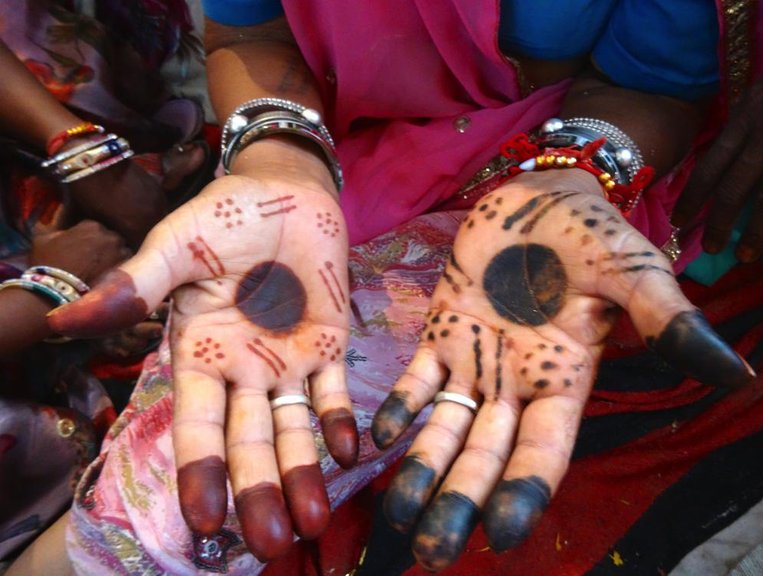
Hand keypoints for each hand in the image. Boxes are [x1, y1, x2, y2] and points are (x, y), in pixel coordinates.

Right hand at [29, 219, 130, 284]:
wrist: (57, 288)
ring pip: (122, 251)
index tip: (83, 247)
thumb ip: (56, 231)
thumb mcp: (43, 239)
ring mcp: (119, 252)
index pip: (94, 228)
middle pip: (111, 238)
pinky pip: (126, 266)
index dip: (88, 238)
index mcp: (91, 225)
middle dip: (105, 246)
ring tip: (103, 268)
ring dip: (115, 257)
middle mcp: (109, 235)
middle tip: (94, 258)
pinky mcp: (124, 270)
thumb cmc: (47, 262)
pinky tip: (110, 276)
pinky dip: (120, 269)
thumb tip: (58, 230)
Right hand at [48, 174, 357, 560]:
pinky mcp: (327, 346)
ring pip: (291, 429)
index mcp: (198, 354)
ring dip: (301, 473)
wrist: (287, 193)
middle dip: (256, 490)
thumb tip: (65, 320)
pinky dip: (341, 421)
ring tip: (311, 521)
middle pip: (247, 441)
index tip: (205, 521)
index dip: (200, 471)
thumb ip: (136, 286)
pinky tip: (351, 451)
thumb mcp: (176, 248)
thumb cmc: (225, 216)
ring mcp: (286, 362)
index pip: (197, 424)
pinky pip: (333, 393)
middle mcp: (241, 370)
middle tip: (269, 546)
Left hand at [372, 170, 753, 571]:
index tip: (499, 536)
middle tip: (430, 553)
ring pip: (447, 428)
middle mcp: (516, 384)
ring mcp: (475, 361)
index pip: (544, 451)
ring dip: (422, 470)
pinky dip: (400, 407)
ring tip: (396, 516)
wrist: (540, 195)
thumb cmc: (591, 235)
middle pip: (487, 455)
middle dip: (461, 501)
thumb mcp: (634, 273)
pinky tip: (379, 437)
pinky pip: (419, 380)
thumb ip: (667, 320)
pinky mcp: (441, 332)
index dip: (523, 492)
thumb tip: (733, 373)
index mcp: (564, 380)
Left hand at [672, 69, 762, 261]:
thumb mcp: (762, 94)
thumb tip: (721, 166)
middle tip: (710, 248)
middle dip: (720, 222)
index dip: (694, 196)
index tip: (680, 221)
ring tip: (746, 256)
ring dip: (757, 232)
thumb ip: (744, 126)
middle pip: (737, 189)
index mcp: (748, 118)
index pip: (713, 164)